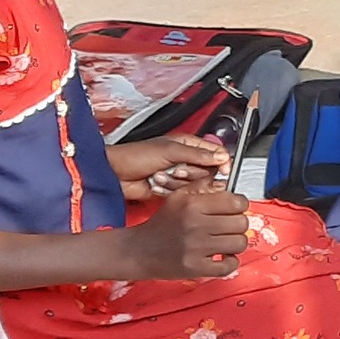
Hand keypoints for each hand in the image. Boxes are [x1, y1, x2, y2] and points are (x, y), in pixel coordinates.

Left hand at [111, 133, 230, 201]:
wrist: (116, 174)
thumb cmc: (135, 156)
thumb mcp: (170, 151)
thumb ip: (198, 154)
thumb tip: (221, 157)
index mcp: (187, 144)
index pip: (215, 153)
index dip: (221, 162)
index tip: (224, 170)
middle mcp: (185, 159)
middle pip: (207, 172)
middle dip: (191, 173)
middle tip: (177, 170)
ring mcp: (178, 175)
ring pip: (194, 185)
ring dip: (176, 182)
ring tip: (160, 176)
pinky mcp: (171, 190)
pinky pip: (182, 194)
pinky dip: (169, 191)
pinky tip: (157, 185)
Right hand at [127, 189, 248, 278]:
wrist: (138, 251)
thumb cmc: (160, 224)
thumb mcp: (177, 198)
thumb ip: (202, 187)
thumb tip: (226, 183)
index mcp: (193, 205)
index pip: (237, 202)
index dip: (240, 205)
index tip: (235, 209)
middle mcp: (195, 224)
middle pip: (241, 223)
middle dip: (238, 225)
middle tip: (229, 227)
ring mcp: (196, 248)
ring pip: (239, 243)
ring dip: (236, 243)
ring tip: (225, 242)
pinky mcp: (195, 267)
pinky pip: (229, 266)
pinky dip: (230, 262)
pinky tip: (222, 256)